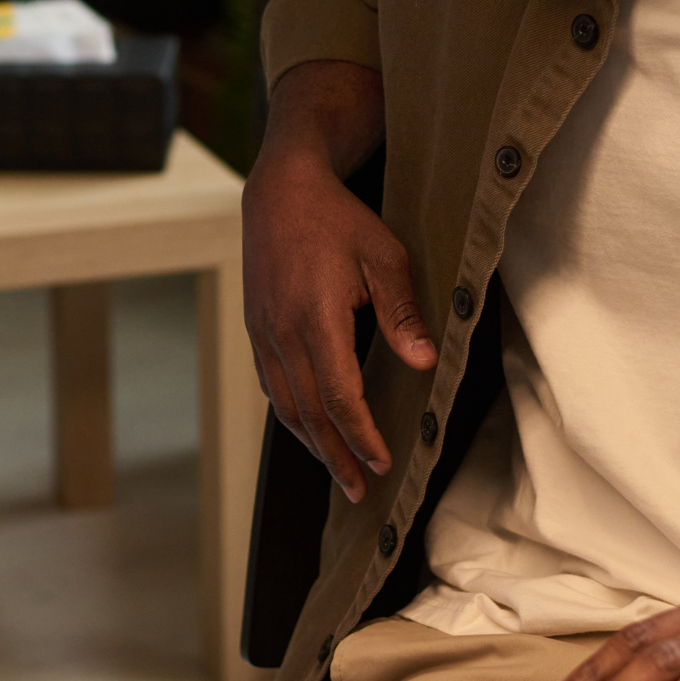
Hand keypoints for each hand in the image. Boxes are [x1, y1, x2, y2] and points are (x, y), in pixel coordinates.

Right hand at [243, 149, 435, 501]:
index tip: (382, 462)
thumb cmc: (337, 220)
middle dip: (337, 455)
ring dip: (312, 443)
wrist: (281, 190)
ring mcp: (263, 333)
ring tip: (338, 471)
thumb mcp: (384, 256)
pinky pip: (271, 384)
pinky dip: (291, 415)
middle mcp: (282, 333)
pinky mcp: (256, 328)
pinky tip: (308, 428)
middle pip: (309, 412)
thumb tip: (424, 363)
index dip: (360, 435)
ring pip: (285, 404)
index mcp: (315, 319)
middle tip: (360, 490)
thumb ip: (402, 313)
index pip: (338, 395)